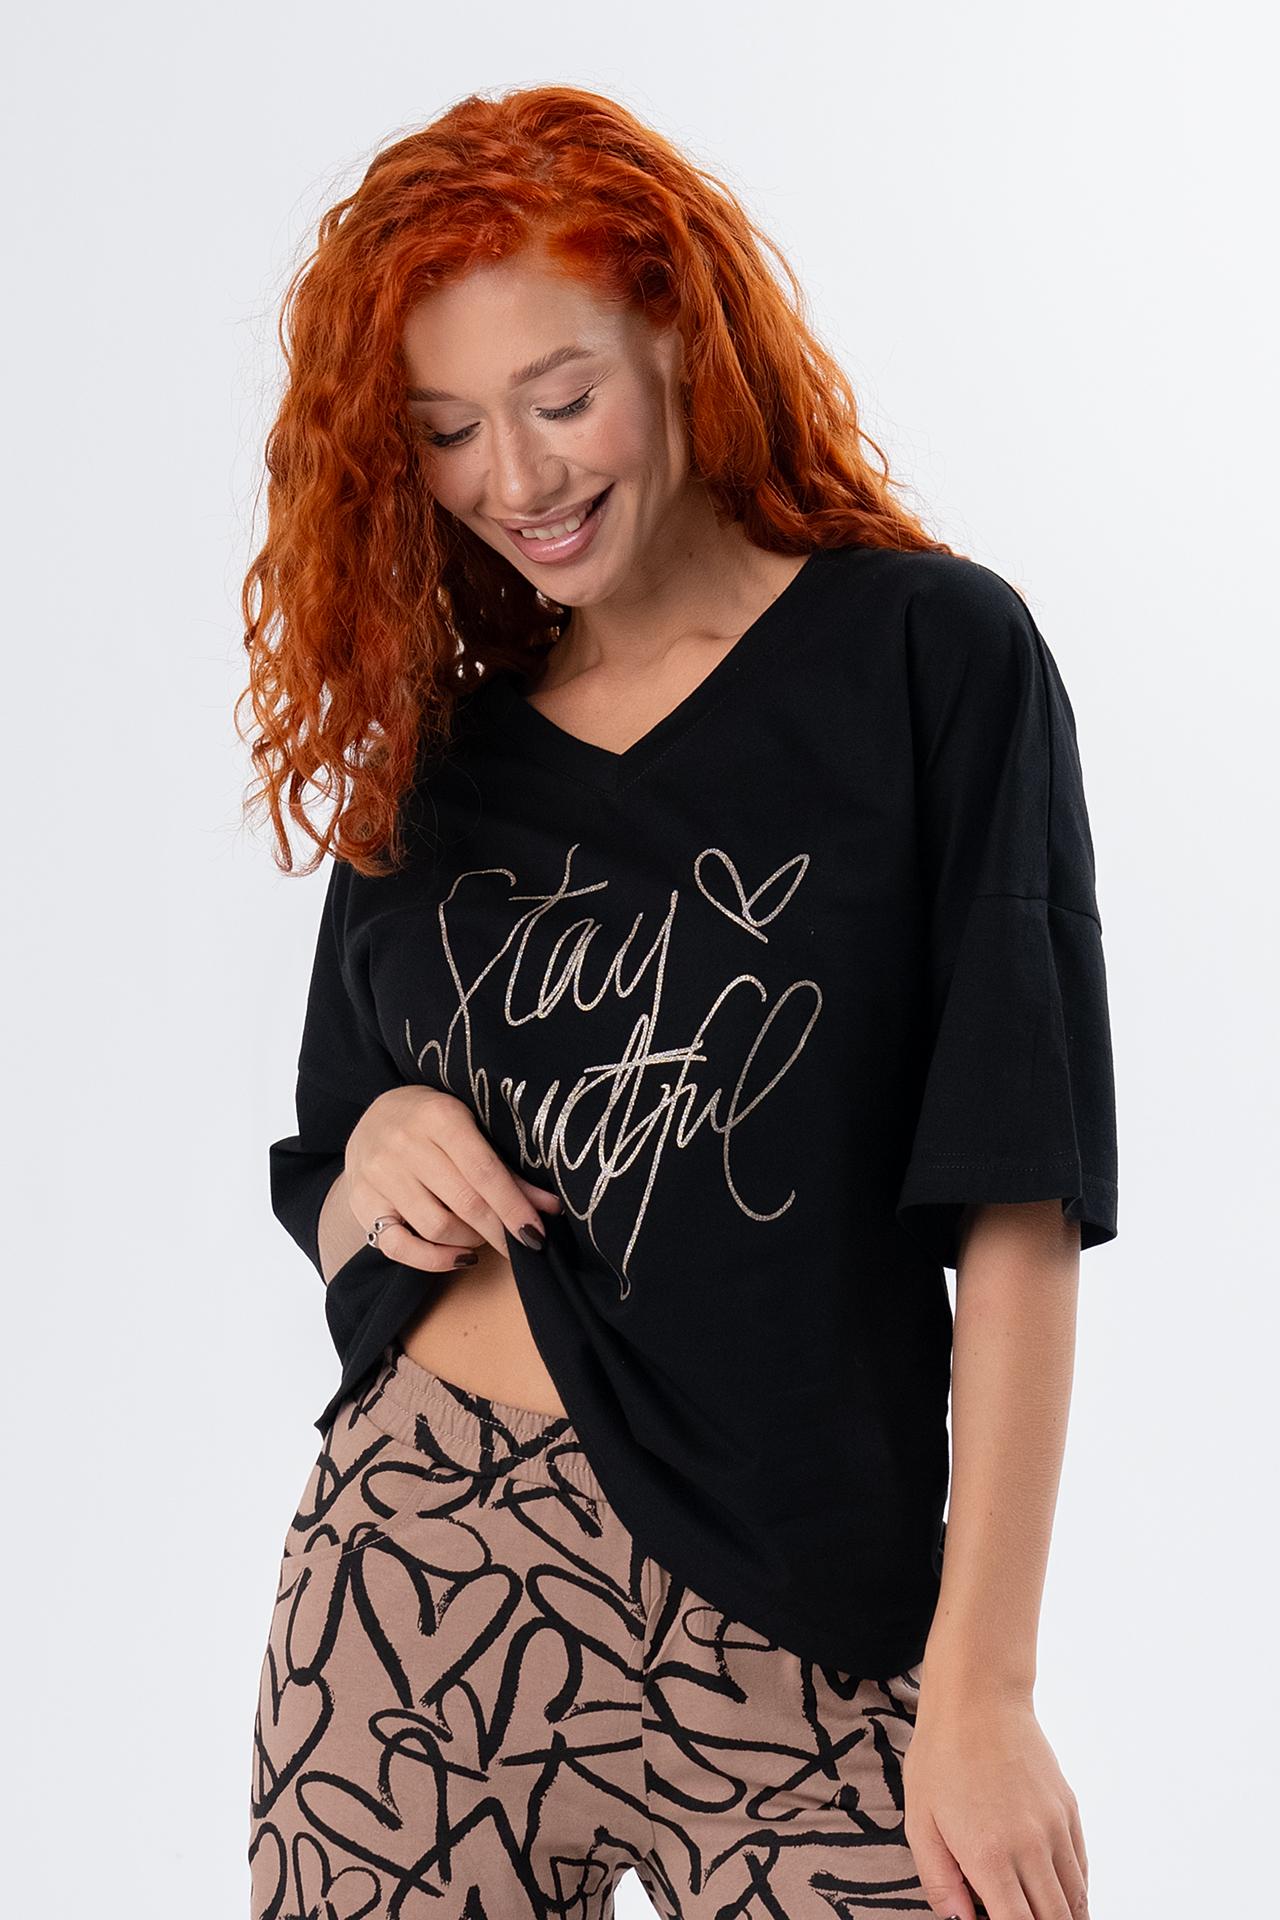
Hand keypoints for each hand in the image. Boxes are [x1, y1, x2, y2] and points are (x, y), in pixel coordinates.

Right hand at [345, 1085, 561, 1271]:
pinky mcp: (362, 1202)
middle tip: (521, 1245)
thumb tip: (550, 1208)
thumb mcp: (470, 1128)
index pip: (484, 1172)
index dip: (514, 1207)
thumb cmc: (433, 1123)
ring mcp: (380, 1174)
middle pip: (464, 1202)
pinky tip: (460, 1256)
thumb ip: (506, 1169)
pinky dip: (433, 1260)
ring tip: (484, 1236)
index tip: (536, 1233)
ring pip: (436, 1227)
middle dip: (499, 1230)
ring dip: (471, 1240)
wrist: (372, 1116)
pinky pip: (398, 1246)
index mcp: (439, 1117)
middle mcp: (405, 1144)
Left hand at [902, 1689, 1088, 1918]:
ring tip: (1048, 1919)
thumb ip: (940, 1881)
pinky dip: (1077, 1892)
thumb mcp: (920, 1820)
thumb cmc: (941, 1755)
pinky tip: (1062, 1898)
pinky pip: (1082, 1867)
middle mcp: (1032, 1848)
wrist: (979, 1698)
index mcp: (990, 1856)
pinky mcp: (1069, 1810)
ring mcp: (1056, 1828)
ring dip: (1066, 1917)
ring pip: (1076, 1899)